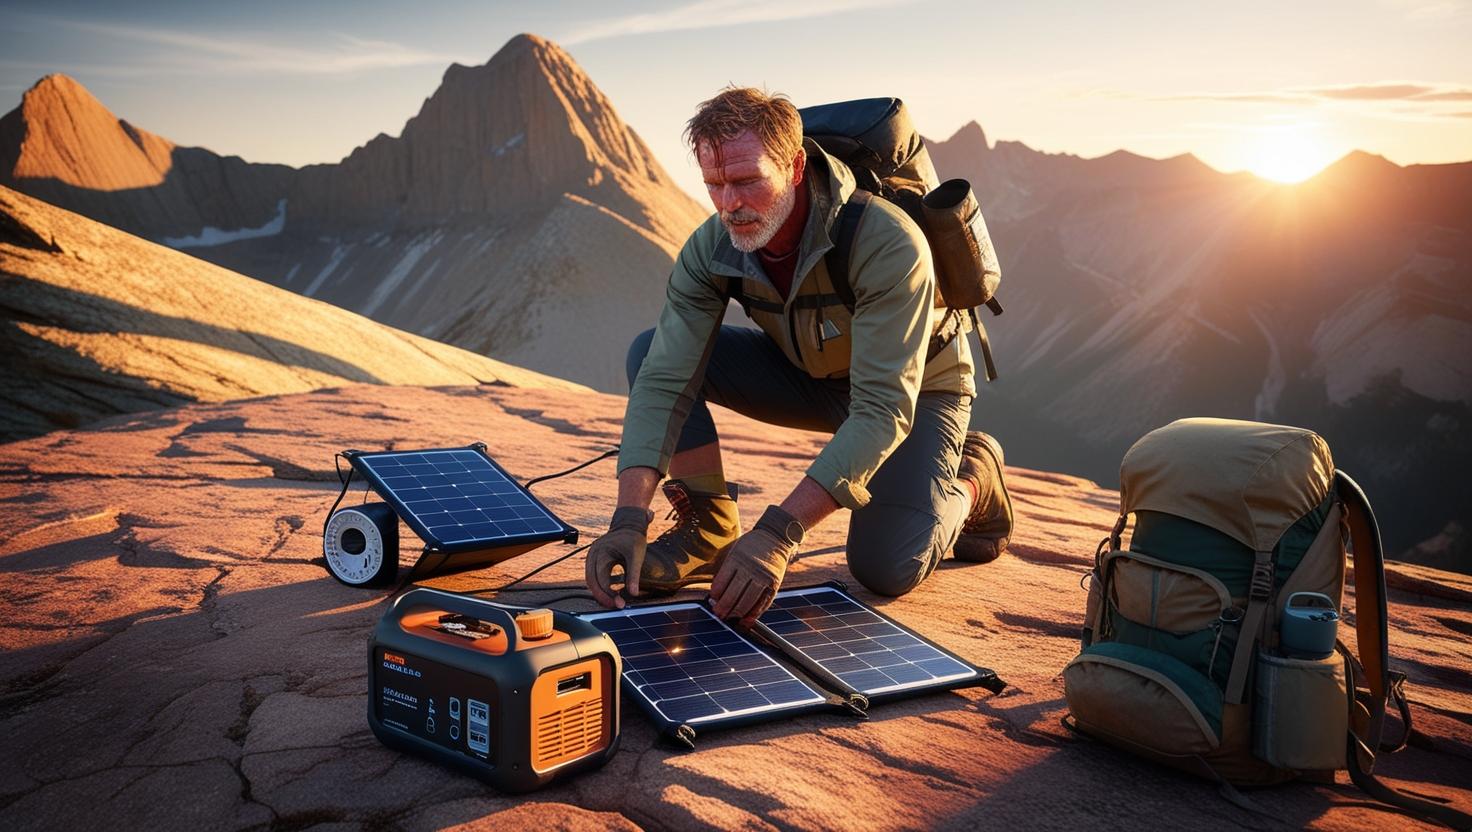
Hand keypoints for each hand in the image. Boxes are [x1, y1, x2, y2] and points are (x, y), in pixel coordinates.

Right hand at [585, 506, 652, 607]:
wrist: (629, 524)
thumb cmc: (633, 538)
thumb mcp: (636, 556)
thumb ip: (633, 575)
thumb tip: (634, 593)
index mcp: (600, 552)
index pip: (600, 579)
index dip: (609, 594)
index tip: (620, 604)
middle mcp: (593, 555)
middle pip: (591, 582)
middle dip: (602, 596)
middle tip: (616, 606)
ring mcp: (592, 557)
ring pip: (590, 580)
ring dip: (600, 593)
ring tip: (613, 602)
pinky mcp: (596, 560)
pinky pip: (594, 576)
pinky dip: (600, 586)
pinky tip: (611, 593)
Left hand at [709, 505, 803, 625]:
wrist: (776, 537)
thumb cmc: (750, 546)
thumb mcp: (735, 550)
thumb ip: (725, 569)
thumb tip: (715, 595)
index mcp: (736, 558)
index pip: (721, 582)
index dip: (715, 595)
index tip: (712, 600)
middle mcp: (750, 568)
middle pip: (733, 595)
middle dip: (723, 608)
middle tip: (718, 614)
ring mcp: (764, 577)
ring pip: (747, 602)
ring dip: (736, 614)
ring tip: (729, 618)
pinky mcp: (774, 584)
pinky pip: (763, 603)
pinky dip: (754, 614)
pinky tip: (745, 620)